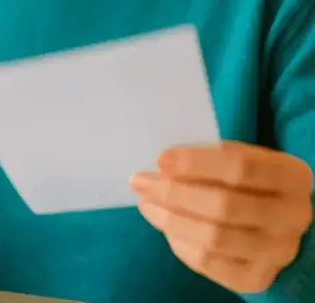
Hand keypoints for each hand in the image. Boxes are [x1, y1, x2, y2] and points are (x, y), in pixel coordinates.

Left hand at [130, 141, 313, 294]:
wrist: (280, 221)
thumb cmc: (252, 180)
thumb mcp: (245, 158)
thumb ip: (211, 158)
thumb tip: (161, 165)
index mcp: (291, 175)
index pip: (241, 166)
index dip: (196, 163)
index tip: (160, 160)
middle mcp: (292, 216)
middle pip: (224, 205)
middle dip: (175, 193)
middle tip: (142, 183)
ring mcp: (278, 251)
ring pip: (214, 238)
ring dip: (171, 219)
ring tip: (146, 203)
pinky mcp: (258, 277)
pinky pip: (210, 264)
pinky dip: (181, 244)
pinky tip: (166, 226)